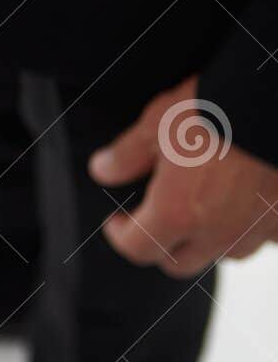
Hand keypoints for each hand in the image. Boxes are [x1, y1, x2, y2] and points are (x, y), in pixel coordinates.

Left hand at [89, 76, 277, 276]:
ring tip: (200, 210)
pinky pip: (263, 238)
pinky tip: (244, 204)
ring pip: (223, 254)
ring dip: (207, 240)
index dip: (119, 237)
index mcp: (176, 213)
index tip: (117, 222)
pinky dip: (250, 227)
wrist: (270, 98)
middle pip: (178, 263)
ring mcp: (254, 230)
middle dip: (160, 246)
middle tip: (153, 219)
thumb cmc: (213, 108)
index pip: (137, 249)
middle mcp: (216, 233)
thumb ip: (126, 155)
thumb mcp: (157, 123)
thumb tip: (101, 171)